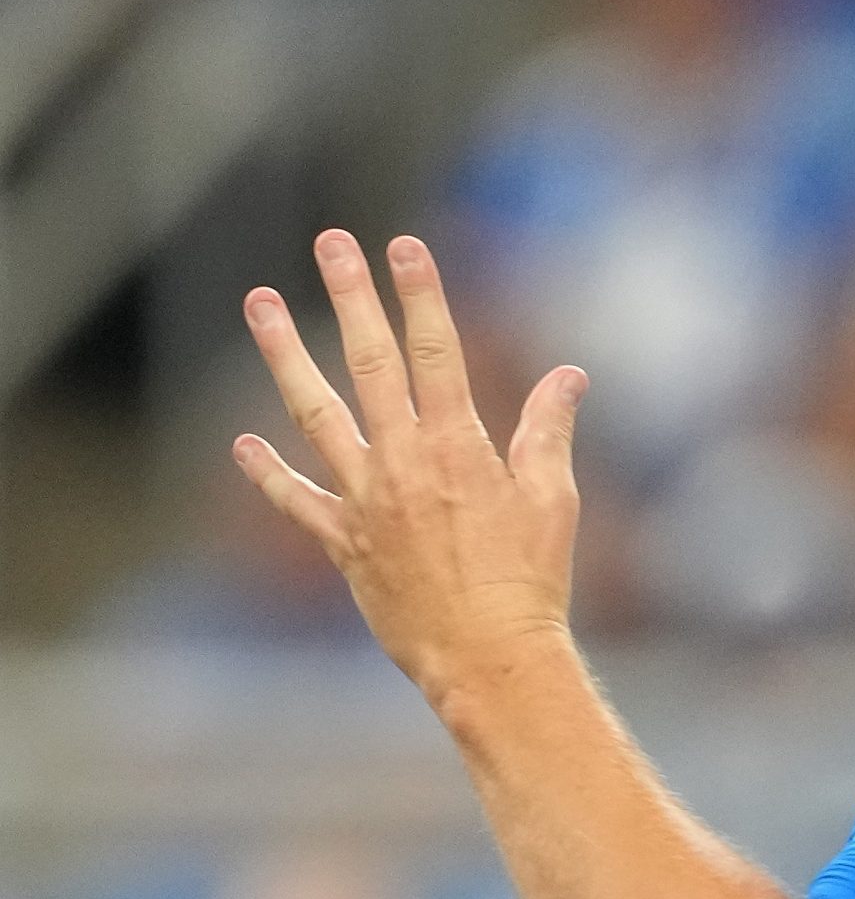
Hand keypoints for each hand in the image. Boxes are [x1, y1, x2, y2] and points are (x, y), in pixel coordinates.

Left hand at [236, 230, 585, 703]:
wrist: (487, 655)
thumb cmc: (532, 580)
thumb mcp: (554, 499)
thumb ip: (548, 430)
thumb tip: (568, 374)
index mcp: (459, 446)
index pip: (437, 351)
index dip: (420, 294)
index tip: (403, 246)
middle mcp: (403, 461)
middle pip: (370, 362)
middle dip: (350, 296)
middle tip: (331, 242)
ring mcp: (365, 499)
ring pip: (314, 412)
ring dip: (285, 354)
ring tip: (260, 303)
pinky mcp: (343, 542)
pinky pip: (296, 499)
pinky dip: (268, 471)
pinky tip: (242, 442)